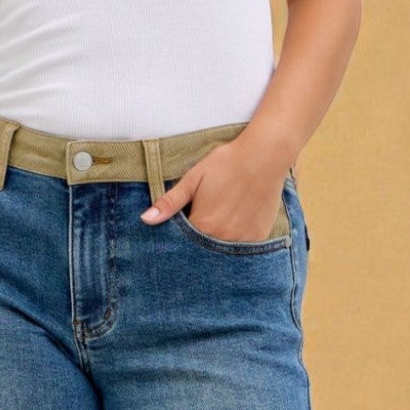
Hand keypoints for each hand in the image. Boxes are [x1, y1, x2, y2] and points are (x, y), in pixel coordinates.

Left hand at [139, 142, 284, 242]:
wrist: (263, 156)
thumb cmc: (225, 164)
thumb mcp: (193, 179)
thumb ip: (170, 202)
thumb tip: (145, 220)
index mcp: (202, 225)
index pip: (183, 243)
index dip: (180, 237)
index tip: (184, 226)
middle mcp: (222, 238)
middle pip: (203, 251)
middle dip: (198, 244)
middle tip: (207, 219)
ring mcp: (242, 240)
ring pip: (223, 252)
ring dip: (218, 244)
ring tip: (221, 221)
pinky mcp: (259, 237)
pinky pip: (243, 250)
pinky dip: (236, 243)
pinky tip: (237, 224)